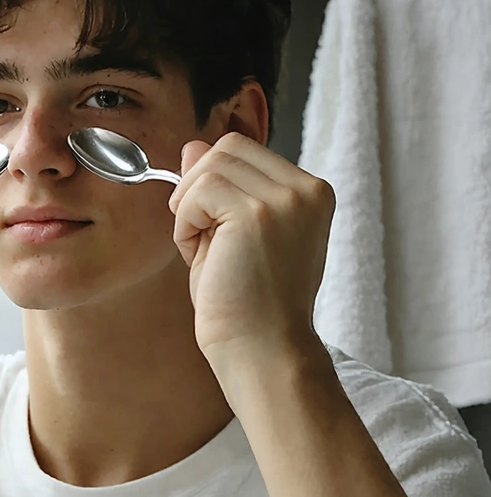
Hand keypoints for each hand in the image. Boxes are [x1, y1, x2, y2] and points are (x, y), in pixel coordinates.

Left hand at [166, 132, 334, 365]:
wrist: (260, 351)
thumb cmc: (244, 304)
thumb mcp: (228, 233)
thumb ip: (215, 187)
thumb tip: (192, 146)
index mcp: (310, 192)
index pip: (244, 150)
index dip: (212, 182)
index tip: (213, 227)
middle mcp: (306, 190)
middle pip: (227, 147)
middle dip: (198, 188)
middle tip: (202, 238)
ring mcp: (286, 199)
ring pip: (210, 165)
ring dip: (189, 207)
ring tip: (204, 249)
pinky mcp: (258, 213)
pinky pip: (199, 191)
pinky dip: (185, 222)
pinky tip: (199, 254)